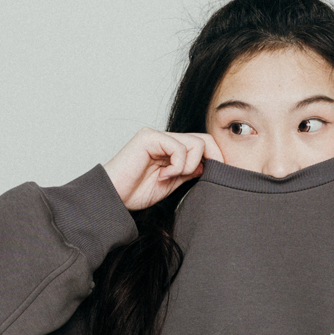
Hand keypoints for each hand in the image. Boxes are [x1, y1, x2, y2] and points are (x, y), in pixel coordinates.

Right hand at [103, 127, 223, 210]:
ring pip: (196, 143)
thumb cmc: (135, 193)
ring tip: (169, 178)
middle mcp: (165, 139)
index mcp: (171, 149)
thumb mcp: (170, 184)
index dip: (216, 158)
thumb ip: (186, 172)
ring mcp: (157, 136)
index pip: (203, 145)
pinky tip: (162, 176)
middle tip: (204, 177)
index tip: (220, 175)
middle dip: (212, 159)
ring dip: (188, 166)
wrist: (113, 198)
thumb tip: (207, 165)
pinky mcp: (149, 137)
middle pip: (204, 140)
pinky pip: (179, 147)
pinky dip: (177, 166)